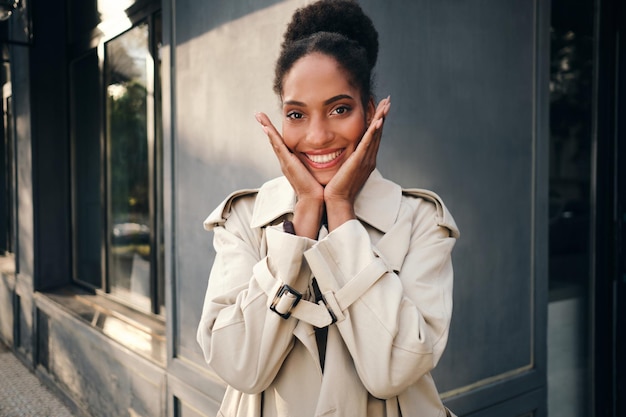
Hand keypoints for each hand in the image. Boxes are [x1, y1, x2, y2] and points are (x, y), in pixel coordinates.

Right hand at [255, 112, 323, 238]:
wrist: (314, 200)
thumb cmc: (318, 188)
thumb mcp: (316, 171)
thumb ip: (319, 162)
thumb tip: (329, 154)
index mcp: (292, 162)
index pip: (282, 144)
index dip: (276, 133)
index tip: (270, 122)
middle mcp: (285, 161)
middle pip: (274, 140)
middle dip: (267, 127)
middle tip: (259, 114)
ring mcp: (285, 162)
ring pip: (274, 141)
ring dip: (266, 127)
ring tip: (259, 115)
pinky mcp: (287, 163)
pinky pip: (278, 146)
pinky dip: (271, 136)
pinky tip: (266, 126)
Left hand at [324, 96, 390, 230]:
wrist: (337, 201)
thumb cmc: (337, 187)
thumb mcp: (344, 168)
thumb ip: (346, 158)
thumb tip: (341, 149)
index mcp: (365, 159)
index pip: (373, 136)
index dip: (378, 121)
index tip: (381, 107)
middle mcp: (369, 158)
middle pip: (378, 133)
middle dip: (383, 115)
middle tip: (388, 100)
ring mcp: (366, 160)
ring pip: (375, 135)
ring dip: (381, 119)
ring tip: (386, 105)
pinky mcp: (359, 162)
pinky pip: (367, 144)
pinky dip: (373, 132)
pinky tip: (378, 121)